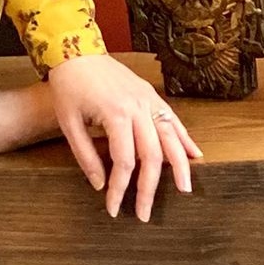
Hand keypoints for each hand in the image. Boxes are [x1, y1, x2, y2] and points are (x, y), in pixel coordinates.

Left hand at [45, 54, 203, 222]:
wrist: (76, 51)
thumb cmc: (68, 87)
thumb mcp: (68, 123)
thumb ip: (85, 156)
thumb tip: (100, 185)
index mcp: (116, 115)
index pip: (124, 163)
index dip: (120, 189)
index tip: (114, 208)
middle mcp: (138, 108)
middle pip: (151, 156)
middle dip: (149, 188)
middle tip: (146, 213)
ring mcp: (149, 100)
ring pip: (171, 138)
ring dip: (180, 166)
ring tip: (185, 189)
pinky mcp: (152, 96)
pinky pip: (173, 120)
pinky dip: (185, 139)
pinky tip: (195, 155)